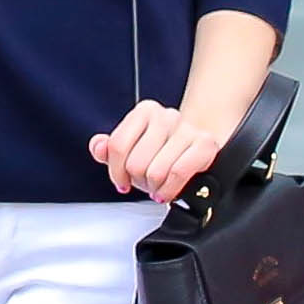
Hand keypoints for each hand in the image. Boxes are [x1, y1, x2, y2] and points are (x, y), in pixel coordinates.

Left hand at [90, 95, 224, 201]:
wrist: (198, 143)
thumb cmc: (162, 148)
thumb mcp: (132, 147)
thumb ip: (107, 149)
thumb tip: (98, 147)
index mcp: (144, 112)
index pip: (117, 145)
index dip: (116, 171)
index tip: (121, 181)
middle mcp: (166, 116)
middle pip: (136, 163)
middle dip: (138, 181)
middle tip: (145, 182)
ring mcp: (187, 129)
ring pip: (156, 171)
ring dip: (154, 188)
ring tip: (157, 187)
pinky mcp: (205, 144)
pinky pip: (178, 174)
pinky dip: (169, 190)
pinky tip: (167, 191)